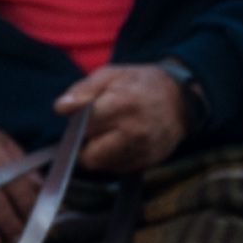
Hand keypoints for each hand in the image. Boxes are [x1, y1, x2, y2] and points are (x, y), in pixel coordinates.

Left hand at [51, 61, 190, 176]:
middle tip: (92, 130)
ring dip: (98, 153)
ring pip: (102, 164)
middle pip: (90, 155)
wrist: (180, 99)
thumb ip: (83, 90)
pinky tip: (120, 142)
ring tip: (108, 134)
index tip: (78, 118)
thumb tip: (61, 107)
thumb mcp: (111, 74)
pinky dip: (113, 158)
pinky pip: (118, 168)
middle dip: (85, 144)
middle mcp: (135, 131)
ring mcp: (143, 149)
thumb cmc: (140, 84)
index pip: (84, 126)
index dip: (76, 123)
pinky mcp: (149, 161)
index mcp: (123, 105)